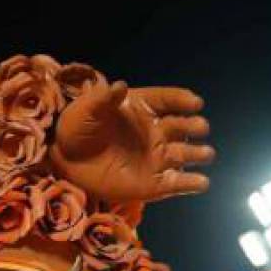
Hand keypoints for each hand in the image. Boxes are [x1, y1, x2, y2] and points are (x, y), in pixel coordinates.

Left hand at [52, 81, 213, 206]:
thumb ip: (104, 98)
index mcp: (143, 108)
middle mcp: (155, 131)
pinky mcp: (152, 183)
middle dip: (194, 126)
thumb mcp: (87, 109)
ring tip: (206, 153)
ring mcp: (155, 157)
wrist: (64, 159)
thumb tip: (119, 86)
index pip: (168, 100)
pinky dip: (190, 183)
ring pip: (184, 155)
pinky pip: (175, 184)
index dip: (183, 100)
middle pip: (181, 126)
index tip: (195, 102)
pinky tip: (201, 182)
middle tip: (200, 126)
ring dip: (197, 153)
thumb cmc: (78, 127)